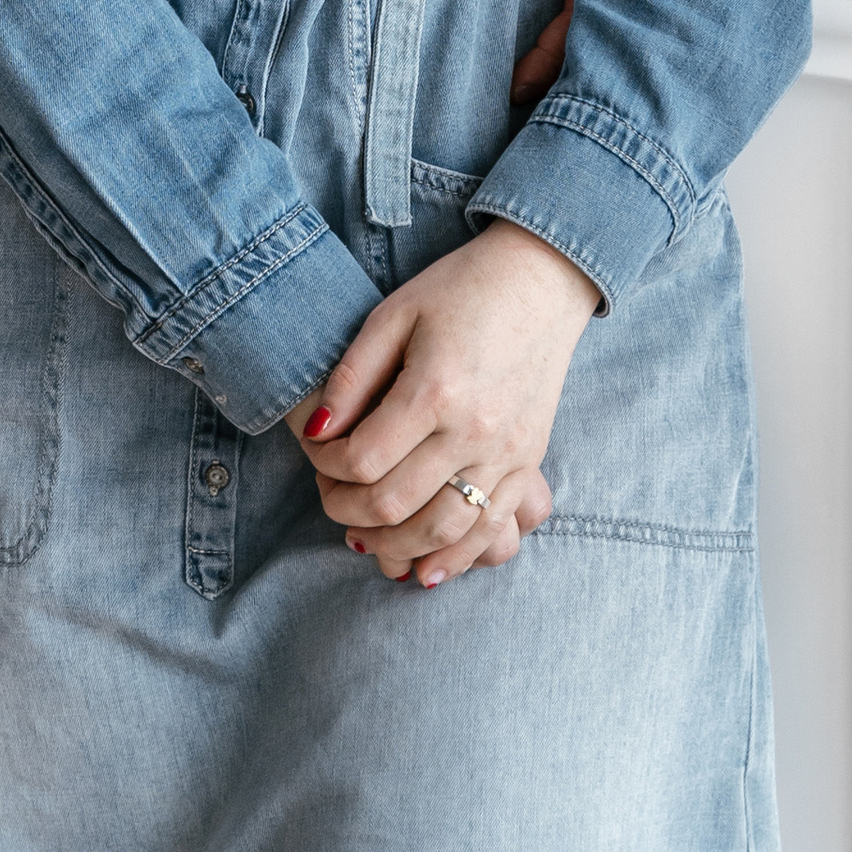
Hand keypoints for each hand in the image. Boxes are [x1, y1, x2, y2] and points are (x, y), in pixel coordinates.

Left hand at [293, 222, 599, 588]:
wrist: (540, 281)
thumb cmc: (458, 290)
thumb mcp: (392, 315)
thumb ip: (351, 377)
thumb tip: (314, 433)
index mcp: (434, 391)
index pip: (362, 460)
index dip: (324, 466)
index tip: (312, 452)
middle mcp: (474, 432)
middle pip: (395, 504)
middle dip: (346, 510)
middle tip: (328, 495)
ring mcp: (508, 453)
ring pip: (443, 530)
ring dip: (393, 546)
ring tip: (362, 537)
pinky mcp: (529, 462)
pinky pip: (492, 530)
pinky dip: (454, 558)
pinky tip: (423, 570)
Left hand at [507, 0, 647, 104]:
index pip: (587, 18)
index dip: (554, 58)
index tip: (521, 91)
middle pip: (604, 38)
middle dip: (571, 78)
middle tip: (528, 117)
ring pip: (605, 27)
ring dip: (575, 61)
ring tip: (539, 104)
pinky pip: (605, 6)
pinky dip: (584, 35)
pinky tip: (566, 59)